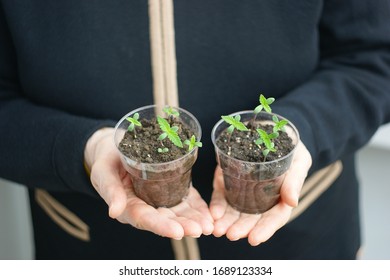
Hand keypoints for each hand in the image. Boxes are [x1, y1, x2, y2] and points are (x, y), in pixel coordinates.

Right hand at [84, 127, 213, 239]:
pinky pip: (185, 201)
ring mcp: (159, 200)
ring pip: (178, 214)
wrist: (115, 149)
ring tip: (209, 225)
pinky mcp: (170, 190)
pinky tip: (210, 214)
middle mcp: (146, 208)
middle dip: (183, 226)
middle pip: (166, 220)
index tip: (177, 231)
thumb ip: (110, 190)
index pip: (146, 220)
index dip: (161, 226)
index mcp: (129, 207)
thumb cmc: (107, 161)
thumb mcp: (104, 172)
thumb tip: (114, 212)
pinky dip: (197, 208)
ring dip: (194, 220)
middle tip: (201, 229)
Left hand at [209, 141, 311, 245]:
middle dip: (241, 228)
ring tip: (217, 230)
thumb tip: (292, 202)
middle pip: (251, 219)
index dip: (265, 230)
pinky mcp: (229, 181)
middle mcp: (261, 199)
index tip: (254, 239)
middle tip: (230, 235)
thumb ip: (295, 179)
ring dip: (226, 222)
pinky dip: (217, 205)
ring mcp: (243, 191)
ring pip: (234, 211)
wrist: (271, 129)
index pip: (273, 218)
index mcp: (280, 199)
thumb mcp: (298, 161)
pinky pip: (222, 196)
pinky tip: (212, 213)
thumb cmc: (291, 148)